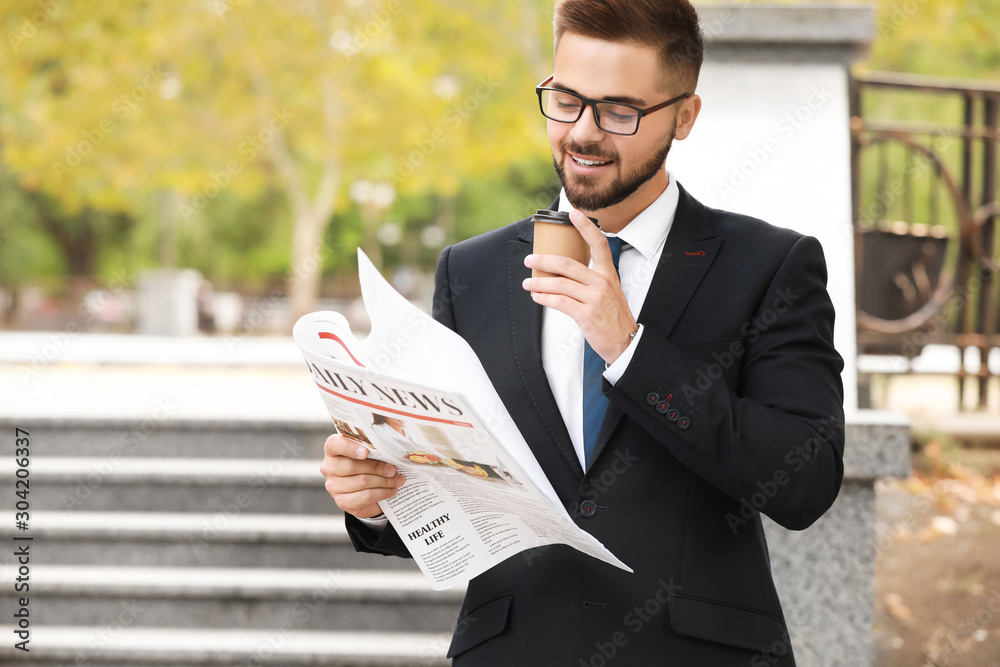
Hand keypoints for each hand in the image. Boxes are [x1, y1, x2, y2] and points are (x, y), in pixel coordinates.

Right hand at [320, 434, 404, 518]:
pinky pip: (365, 497)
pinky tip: (391, 490)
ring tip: (397, 480)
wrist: (368, 491)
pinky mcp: (342, 501)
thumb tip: (393, 439)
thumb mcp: (371, 451)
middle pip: (352, 466)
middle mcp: (329, 467)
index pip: (334, 444)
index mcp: (333, 449)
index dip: (349, 447)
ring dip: (384, 481)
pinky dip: (382, 493)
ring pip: (361, 482)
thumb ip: (375, 444)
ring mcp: (333, 486)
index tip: (366, 452)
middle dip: (376, 467)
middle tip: (393, 469)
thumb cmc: (369, 463)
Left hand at [522, 209, 637, 363]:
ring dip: (539, 282)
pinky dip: (544, 298)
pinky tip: (537, 297)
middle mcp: (602, 282)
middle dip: (544, 260)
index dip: (585, 227)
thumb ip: (591, 280)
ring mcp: (594, 298)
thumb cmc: (615, 317)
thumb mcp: (609, 292)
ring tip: (528, 283)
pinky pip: (559, 302)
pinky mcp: (586, 314)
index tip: (573, 214)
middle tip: (530, 259)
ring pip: (559, 283)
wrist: (626, 342)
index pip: (599, 243)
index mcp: (609, 274)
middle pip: (567, 264)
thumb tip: (564, 273)